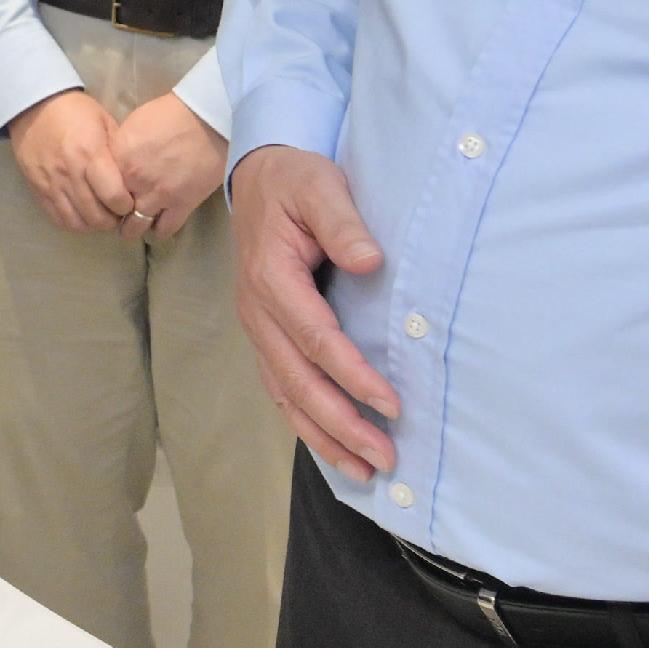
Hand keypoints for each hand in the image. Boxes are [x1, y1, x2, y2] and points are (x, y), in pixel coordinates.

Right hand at [6, 89, 140, 236]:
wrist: (33, 106)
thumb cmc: (76, 111)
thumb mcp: (105, 123)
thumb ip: (118, 153)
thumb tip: (134, 180)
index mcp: (90, 154)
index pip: (114, 196)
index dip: (127, 206)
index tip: (131, 202)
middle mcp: (70, 173)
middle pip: (96, 216)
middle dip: (113, 220)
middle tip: (119, 212)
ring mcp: (52, 184)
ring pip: (77, 223)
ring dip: (94, 225)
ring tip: (101, 215)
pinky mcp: (38, 190)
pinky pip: (58, 218)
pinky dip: (74, 223)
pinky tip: (83, 214)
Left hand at [106, 90, 229, 240]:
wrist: (207, 118)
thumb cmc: (170, 114)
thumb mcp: (133, 125)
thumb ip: (120, 150)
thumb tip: (114, 165)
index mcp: (119, 159)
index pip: (99, 189)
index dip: (101, 195)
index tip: (106, 198)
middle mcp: (134, 181)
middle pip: (114, 211)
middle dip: (115, 215)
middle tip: (120, 216)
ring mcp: (158, 195)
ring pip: (136, 227)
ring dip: (134, 228)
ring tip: (135, 227)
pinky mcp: (182, 204)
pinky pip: (164, 229)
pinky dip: (159, 230)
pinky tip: (158, 225)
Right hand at [229, 145, 398, 479]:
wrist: (259, 176)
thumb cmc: (295, 181)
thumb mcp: (320, 186)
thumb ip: (342, 222)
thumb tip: (370, 262)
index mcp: (271, 278)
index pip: (315, 338)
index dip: (352, 375)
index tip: (391, 405)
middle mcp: (258, 312)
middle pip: (297, 381)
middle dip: (341, 424)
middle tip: (384, 457)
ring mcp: (258, 328)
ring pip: (286, 394)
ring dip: (324, 435)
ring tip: (365, 470)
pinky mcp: (266, 335)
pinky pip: (282, 388)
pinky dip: (307, 423)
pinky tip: (335, 447)